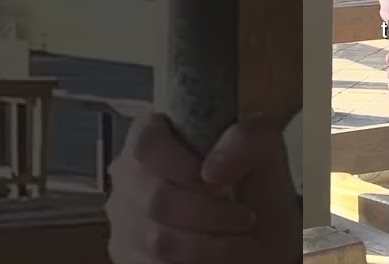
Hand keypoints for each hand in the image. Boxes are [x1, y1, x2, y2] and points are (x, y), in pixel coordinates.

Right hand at [106, 113, 299, 263]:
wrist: (262, 239)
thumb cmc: (258, 190)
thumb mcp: (265, 152)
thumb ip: (246, 140)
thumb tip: (210, 171)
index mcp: (155, 137)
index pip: (145, 142)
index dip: (180, 165)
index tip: (217, 183)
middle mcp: (128, 177)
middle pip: (154, 197)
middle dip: (208, 213)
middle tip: (244, 218)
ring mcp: (123, 220)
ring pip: (156, 239)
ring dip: (207, 245)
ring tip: (237, 240)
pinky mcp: (127, 257)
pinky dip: (195, 262)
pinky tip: (215, 257)